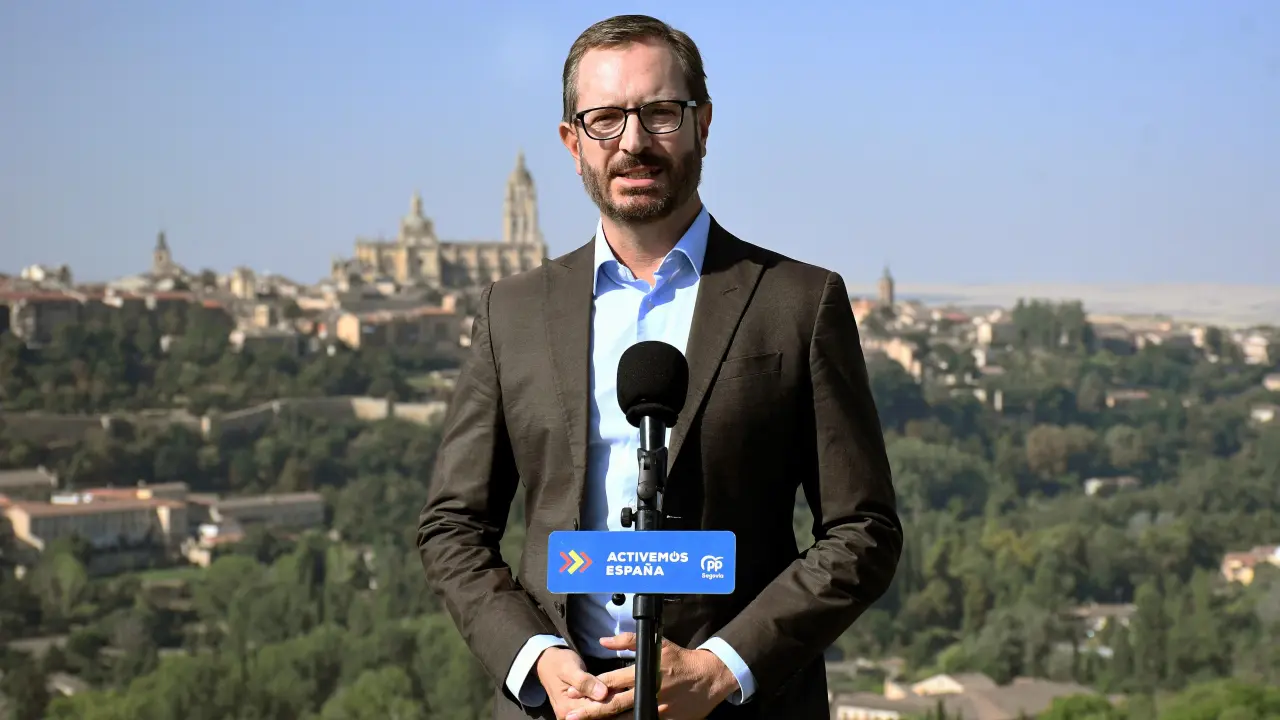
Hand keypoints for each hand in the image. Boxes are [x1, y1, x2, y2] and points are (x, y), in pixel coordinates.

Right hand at [535, 647, 627, 719]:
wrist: (547, 664)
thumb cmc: (559, 663)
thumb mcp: (570, 668)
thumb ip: (584, 682)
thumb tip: (602, 694)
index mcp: (567, 708)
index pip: (595, 709)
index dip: (611, 699)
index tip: (623, 688)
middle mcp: (570, 717)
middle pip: (599, 715)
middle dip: (613, 704)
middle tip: (625, 690)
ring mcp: (576, 717)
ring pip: (600, 715)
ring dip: (612, 705)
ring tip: (622, 691)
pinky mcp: (581, 713)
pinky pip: (598, 713)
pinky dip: (607, 705)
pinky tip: (617, 695)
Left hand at [563, 633, 738, 719]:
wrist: (710, 678)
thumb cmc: (681, 660)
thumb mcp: (657, 645)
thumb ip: (628, 641)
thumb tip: (603, 641)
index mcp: (644, 672)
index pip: (610, 681)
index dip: (589, 687)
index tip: (571, 691)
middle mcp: (648, 691)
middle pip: (612, 704)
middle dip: (590, 710)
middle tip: (570, 714)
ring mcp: (657, 708)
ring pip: (624, 718)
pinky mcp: (666, 719)